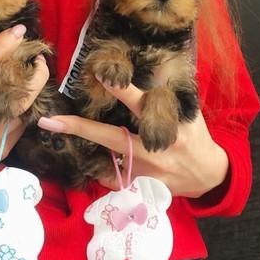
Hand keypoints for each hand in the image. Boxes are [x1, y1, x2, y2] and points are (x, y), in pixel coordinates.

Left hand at [38, 81, 228, 197]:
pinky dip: (106, 170)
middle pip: (112, 138)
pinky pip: (115, 179)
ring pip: (108, 162)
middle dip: (80, 128)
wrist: (208, 175)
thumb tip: (150, 72)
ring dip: (90, 153)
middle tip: (51, 122)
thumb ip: (167, 99)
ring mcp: (147, 171)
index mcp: (167, 124)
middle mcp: (154, 148)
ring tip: (69, 138)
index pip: (140, 103)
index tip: (101, 75)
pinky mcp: (143, 188)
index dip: (121, 90)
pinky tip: (101, 165)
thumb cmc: (196, 138)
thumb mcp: (188, 113)